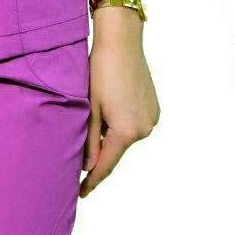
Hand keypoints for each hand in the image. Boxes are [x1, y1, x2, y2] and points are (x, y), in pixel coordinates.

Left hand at [79, 9, 159, 197]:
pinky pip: (134, 124)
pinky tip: (111, 106)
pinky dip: (122, 123)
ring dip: (111, 134)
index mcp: (126, 132)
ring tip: (96, 114)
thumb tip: (88, 167)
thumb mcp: (90, 107)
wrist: (121, 42)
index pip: (105, 165)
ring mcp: (151, 118)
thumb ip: (90, 140)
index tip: (81, 193)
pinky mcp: (154, 107)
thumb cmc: (100, 71)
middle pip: (115, 150)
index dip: (92, 180)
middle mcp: (144, 129)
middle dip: (100, 152)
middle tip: (81, 148)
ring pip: (125, 137)